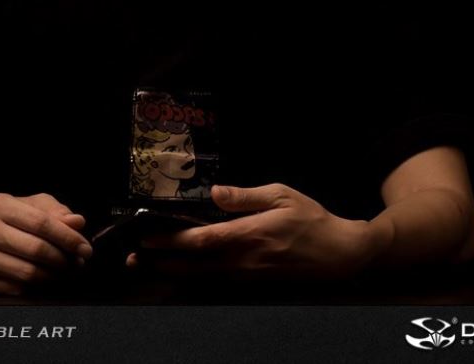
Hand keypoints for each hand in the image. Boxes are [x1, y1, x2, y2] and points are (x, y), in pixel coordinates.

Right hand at [0, 193, 91, 294]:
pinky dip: (37, 288)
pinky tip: (43, 281)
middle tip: (78, 262)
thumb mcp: (27, 206)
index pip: (42, 223)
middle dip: (65, 259)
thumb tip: (77, 222)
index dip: (68, 237)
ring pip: (30, 273)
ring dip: (55, 275)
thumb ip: (54, 211)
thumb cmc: (5, 222)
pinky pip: (18, 289)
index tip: (85, 248)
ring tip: (64, 271)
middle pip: (38, 249)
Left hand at [126, 183, 380, 277]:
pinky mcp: (252, 282)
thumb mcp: (281, 195)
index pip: (202, 240)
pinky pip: (216, 279)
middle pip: (194, 263)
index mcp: (249, 235)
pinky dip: (193, 275)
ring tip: (146, 265)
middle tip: (133, 257)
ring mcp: (247, 274)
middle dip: (161, 260)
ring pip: (202, 275)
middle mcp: (243, 259)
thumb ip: (245, 196)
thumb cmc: (311, 219)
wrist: (340, 254)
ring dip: (172, 270)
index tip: (147, 235)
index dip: (171, 240)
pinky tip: (178, 270)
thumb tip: (214, 192)